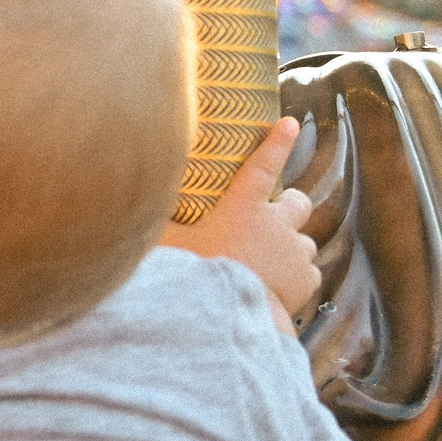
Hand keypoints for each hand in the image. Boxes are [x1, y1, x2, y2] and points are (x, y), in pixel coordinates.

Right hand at [161, 116, 318, 322]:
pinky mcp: (306, 281)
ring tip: (268, 262)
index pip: (264, 165)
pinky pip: (307, 273)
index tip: (289, 124)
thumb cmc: (195, 275)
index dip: (277, 142)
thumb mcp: (168, 246)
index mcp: (244, 208)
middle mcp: (277, 226)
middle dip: (291, 202)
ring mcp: (296, 254)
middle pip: (299, 202)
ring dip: (290, 246)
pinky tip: (275, 287)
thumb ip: (158, 226)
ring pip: (304, 241)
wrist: (231, 316)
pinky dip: (295, 276)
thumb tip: (133, 208)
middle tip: (277, 210)